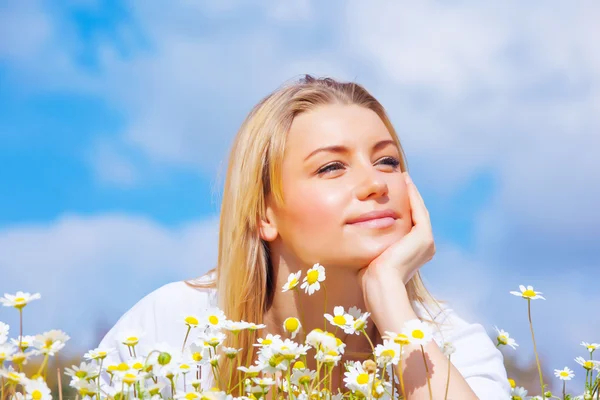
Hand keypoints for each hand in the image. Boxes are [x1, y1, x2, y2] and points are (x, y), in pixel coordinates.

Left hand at [359, 171, 435, 288]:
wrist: (379, 284)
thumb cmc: (370, 275)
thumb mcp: (374, 253)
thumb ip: (373, 242)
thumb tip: (359, 231)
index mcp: (414, 252)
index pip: (409, 224)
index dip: (403, 207)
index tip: (393, 193)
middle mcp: (425, 247)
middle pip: (416, 215)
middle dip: (410, 197)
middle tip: (403, 180)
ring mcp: (426, 242)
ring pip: (419, 210)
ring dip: (412, 193)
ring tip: (405, 178)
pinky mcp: (424, 236)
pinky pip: (418, 210)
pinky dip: (413, 196)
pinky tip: (406, 183)